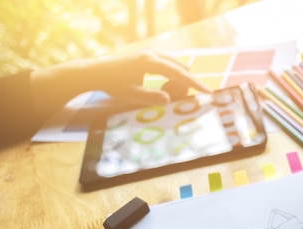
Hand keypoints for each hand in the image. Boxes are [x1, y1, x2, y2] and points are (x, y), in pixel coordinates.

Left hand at [31, 50, 210, 120]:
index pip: (178, 73)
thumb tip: (168, 99)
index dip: (194, 83)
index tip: (206, 91)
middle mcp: (152, 55)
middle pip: (179, 66)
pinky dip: (174, 70)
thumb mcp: (131, 94)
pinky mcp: (146, 57)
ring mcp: (149, 54)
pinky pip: (166, 62)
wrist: (96, 72)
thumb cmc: (113, 85)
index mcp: (150, 63)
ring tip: (190, 84)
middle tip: (202, 90)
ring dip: (182, 73)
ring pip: (173, 62)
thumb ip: (150, 97)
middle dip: (191, 79)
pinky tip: (175, 76)